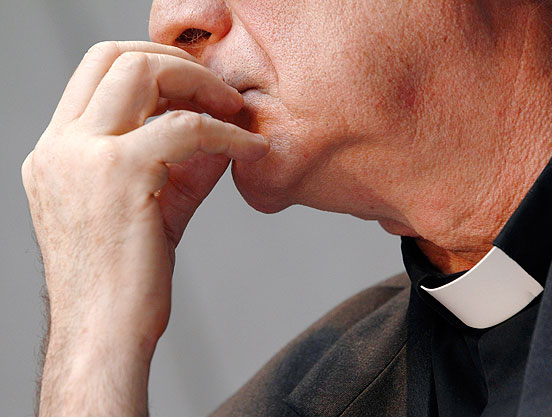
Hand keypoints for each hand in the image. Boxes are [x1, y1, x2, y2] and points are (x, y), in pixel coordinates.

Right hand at [21, 41, 268, 416]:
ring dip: (202, 85)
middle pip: (116, 56)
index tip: (195, 85)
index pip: (96, 71)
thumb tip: (219, 134)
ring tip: (237, 110)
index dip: (151, 64)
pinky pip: (186, 127)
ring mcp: (82, 155)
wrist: (105, 333)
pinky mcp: (119, 174)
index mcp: (56, 150)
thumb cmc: (126, 277)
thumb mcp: (148, 207)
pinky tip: (252, 149)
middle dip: (177, 63)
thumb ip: (177, 165)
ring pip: (144, 74)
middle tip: (219, 90)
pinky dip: (227, 132)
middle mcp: (60, 145)